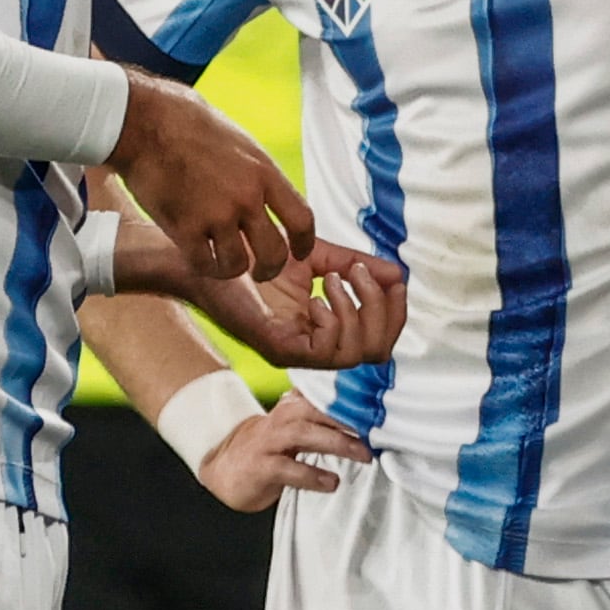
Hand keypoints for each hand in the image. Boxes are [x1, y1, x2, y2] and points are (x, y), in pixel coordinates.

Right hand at [105, 69, 314, 281]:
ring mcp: (216, 214)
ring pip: (237, 265)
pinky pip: (203, 264)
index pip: (302, 219)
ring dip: (232, 269)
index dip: (304, 244)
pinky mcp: (184, 228)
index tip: (299, 253)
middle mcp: (246, 196)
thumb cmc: (188, 124)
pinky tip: (199, 257)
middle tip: (260, 271)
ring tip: (223, 264)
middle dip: (269, 269)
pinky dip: (203, 266)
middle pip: (275, 253)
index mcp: (263, 172)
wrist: (147, 122)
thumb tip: (266, 197)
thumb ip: (256, 174)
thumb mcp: (240, 143)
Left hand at [106, 207, 406, 369]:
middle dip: (385, 310)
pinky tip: (318, 292)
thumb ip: (355, 264)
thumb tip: (398, 273)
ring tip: (338, 278)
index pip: (381, 338)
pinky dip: (336, 317)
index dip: (396, 310)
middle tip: (363, 274)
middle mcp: (315, 348)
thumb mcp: (317, 256)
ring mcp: (298, 353)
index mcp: (326, 330)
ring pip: (359, 353)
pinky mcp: (280, 350)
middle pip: (379, 351)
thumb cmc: (256, 256)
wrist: (211, 256)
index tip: (392, 275)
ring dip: (359, 309)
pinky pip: (328, 350)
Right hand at [200, 389, 372, 512]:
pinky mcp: (261, 467)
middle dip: (349, 419)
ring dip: (337, 442)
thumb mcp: (292, 428)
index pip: (324, 397)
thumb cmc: (267, 449)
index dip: (351, 400)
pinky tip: (332, 482)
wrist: (222, 470)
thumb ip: (320, 419)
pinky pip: (289, 469)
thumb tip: (361, 415)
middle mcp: (281, 419)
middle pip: (318, 410)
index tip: (378, 407)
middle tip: (377, 432)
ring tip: (364, 456)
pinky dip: (312, 475)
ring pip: (305, 434)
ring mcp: (269, 442)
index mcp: (291, 408)